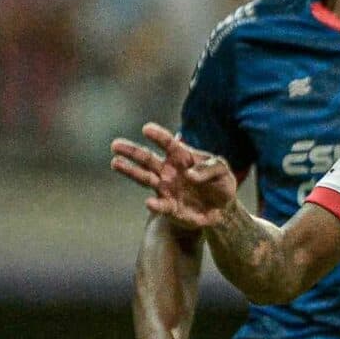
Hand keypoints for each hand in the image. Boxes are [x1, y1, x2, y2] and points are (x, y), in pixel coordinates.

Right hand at [110, 123, 236, 231]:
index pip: (168, 143)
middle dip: (131, 151)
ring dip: (130, 171)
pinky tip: (149, 203)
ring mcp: (166, 189)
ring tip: (115, 163)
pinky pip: (160, 206)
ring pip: (145, 178)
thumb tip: (190, 174)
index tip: (147, 129)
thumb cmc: (220, 183)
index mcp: (181, 157)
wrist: (224, 209)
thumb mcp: (222, 170)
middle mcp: (168, 171)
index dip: (158, 136)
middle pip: (147, 159)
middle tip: (115, 145)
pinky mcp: (170, 208)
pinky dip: (155, 205)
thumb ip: (210, 168)